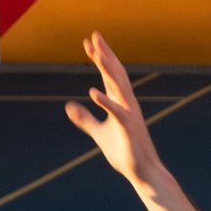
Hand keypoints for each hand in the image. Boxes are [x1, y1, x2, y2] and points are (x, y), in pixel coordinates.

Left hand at [63, 32, 161, 183]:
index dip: (100, 58)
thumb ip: (84, 118)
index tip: (89, 42)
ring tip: (97, 55)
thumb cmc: (124, 152)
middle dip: (106, 55)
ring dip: (109, 71)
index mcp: (120, 103)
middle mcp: (127, 104)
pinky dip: (106, 102)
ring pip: (119, 88)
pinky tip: (93, 91)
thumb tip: (68, 106)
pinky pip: (117, 112)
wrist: (142, 172)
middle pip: (116, 74)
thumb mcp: (98, 132)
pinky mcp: (129, 129)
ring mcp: (129, 115)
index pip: (109, 75)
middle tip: (95, 37)